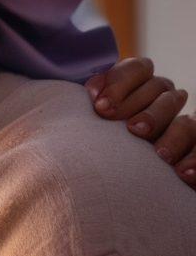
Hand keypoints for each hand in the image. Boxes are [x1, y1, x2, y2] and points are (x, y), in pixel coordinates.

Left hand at [86, 57, 195, 185]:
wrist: (116, 188)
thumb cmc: (91, 151)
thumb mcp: (83, 129)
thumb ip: (84, 110)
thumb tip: (72, 102)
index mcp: (138, 87)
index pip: (139, 67)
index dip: (120, 80)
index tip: (98, 104)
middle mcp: (162, 100)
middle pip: (160, 89)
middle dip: (139, 106)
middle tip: (124, 127)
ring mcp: (180, 123)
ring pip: (184, 117)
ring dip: (167, 132)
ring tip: (154, 152)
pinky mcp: (192, 150)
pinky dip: (194, 160)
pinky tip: (180, 173)